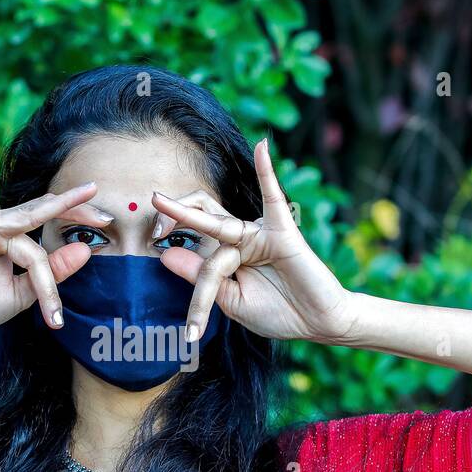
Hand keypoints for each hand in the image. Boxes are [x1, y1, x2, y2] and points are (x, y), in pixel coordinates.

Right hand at [0, 149, 112, 335]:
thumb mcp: (22, 294)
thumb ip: (51, 274)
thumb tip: (84, 249)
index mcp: (13, 241)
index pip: (47, 239)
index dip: (73, 235)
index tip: (106, 227)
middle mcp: (0, 228)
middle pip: (41, 216)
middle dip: (74, 210)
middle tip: (107, 214)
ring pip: (26, 244)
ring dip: (43, 277)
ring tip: (55, 291)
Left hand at [152, 139, 358, 343]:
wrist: (318, 323)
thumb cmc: (279, 314)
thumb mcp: (231, 302)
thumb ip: (202, 279)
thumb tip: (166, 255)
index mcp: (227, 257)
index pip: (194, 253)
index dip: (178, 266)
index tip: (174, 299)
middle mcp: (239, 240)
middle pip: (200, 217)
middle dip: (172, 219)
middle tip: (153, 230)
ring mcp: (259, 234)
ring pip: (217, 220)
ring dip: (187, 213)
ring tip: (158, 201)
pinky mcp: (283, 233)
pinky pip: (274, 198)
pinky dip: (268, 173)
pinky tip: (263, 148)